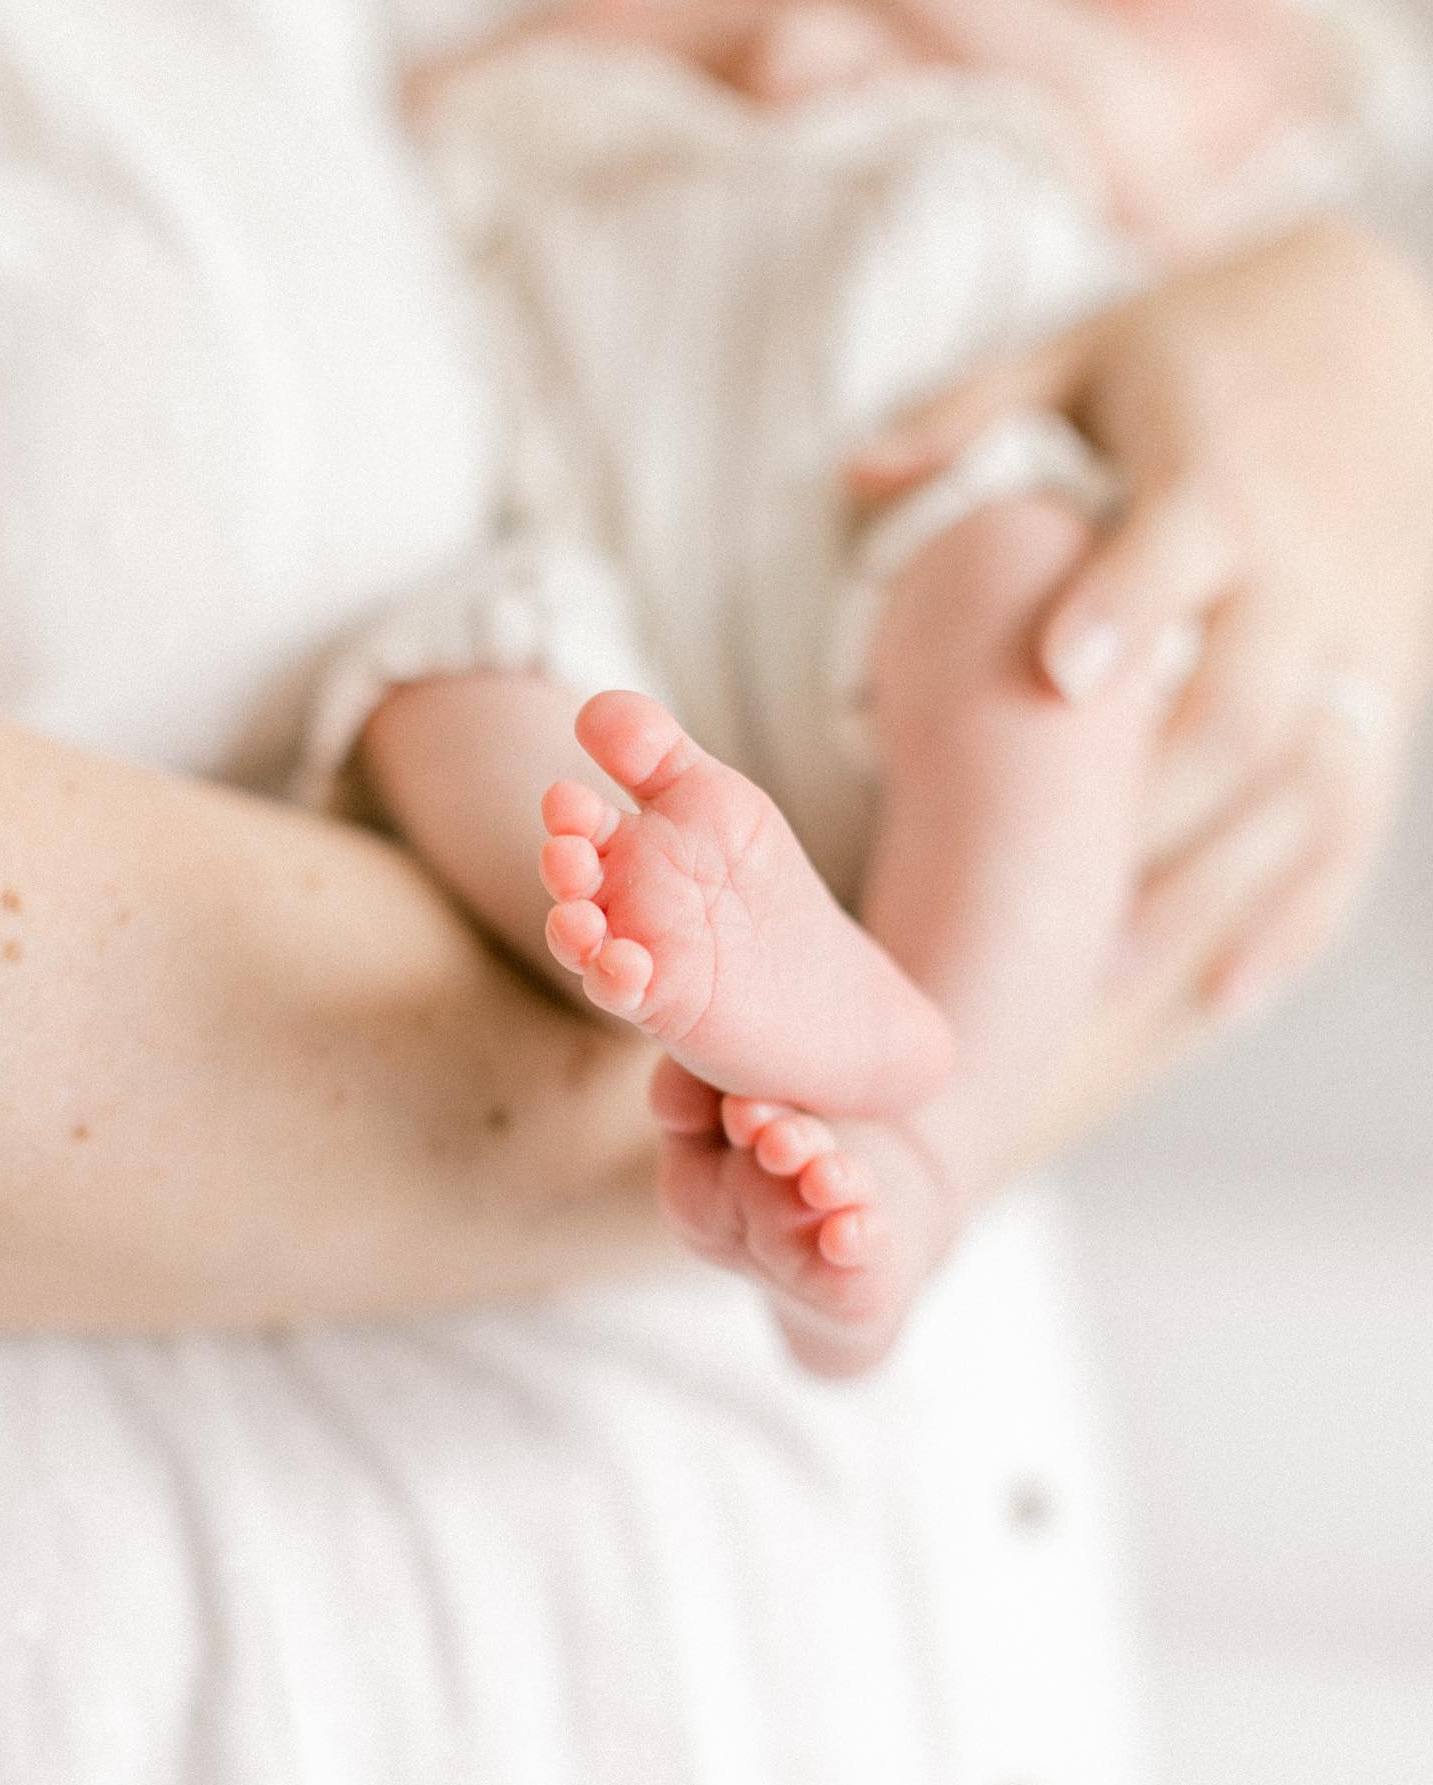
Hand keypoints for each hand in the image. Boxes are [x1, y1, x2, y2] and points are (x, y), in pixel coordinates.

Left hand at [851, 222, 1432, 1146]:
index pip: (1187, 543)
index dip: (1131, 604)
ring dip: (1211, 889)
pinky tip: (1223, 994)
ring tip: (1102, 977)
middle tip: (1049, 899)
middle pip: (1244, 704)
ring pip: (1300, 787)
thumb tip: (855, 473)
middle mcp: (1301, 572)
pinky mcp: (1384, 700)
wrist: (1395, 340)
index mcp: (1221, 475)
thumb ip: (976, 409)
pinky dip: (1298, 915)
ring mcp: (1353, 647)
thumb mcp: (1090, 352)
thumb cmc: (1211, 349)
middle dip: (1155, 808)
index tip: (1060, 672)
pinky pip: (1355, 823)